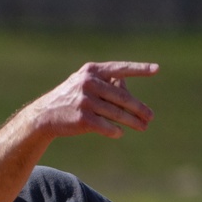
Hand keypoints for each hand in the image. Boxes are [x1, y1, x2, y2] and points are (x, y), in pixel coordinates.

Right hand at [34, 61, 157, 140]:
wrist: (45, 115)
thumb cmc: (71, 98)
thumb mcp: (86, 84)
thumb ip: (108, 85)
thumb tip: (130, 95)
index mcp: (92, 71)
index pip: (120, 69)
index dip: (139, 68)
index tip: (156, 69)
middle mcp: (89, 83)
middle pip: (122, 96)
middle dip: (138, 108)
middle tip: (151, 116)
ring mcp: (86, 101)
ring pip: (116, 113)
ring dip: (132, 121)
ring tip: (143, 126)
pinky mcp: (83, 119)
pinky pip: (105, 126)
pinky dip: (114, 130)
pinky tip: (120, 133)